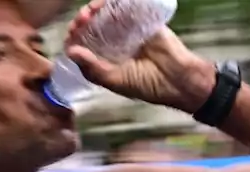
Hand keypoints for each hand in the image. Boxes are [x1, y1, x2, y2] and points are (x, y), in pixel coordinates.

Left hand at [64, 0, 214, 113]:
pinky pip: (126, 6)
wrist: (179, 78)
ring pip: (106, 13)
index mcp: (106, 58)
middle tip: (82, 19)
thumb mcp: (116, 80)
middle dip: (82, 20)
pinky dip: (113, 2)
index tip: (72, 34)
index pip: (84, 43)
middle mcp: (115, 42)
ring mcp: (128, 29)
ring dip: (95, 8)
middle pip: (92, 24)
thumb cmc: (149, 85)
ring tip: (92, 10)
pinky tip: (106, 3)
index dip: (74, 36)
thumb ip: (93, 68)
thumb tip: (70, 52)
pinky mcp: (142, 18)